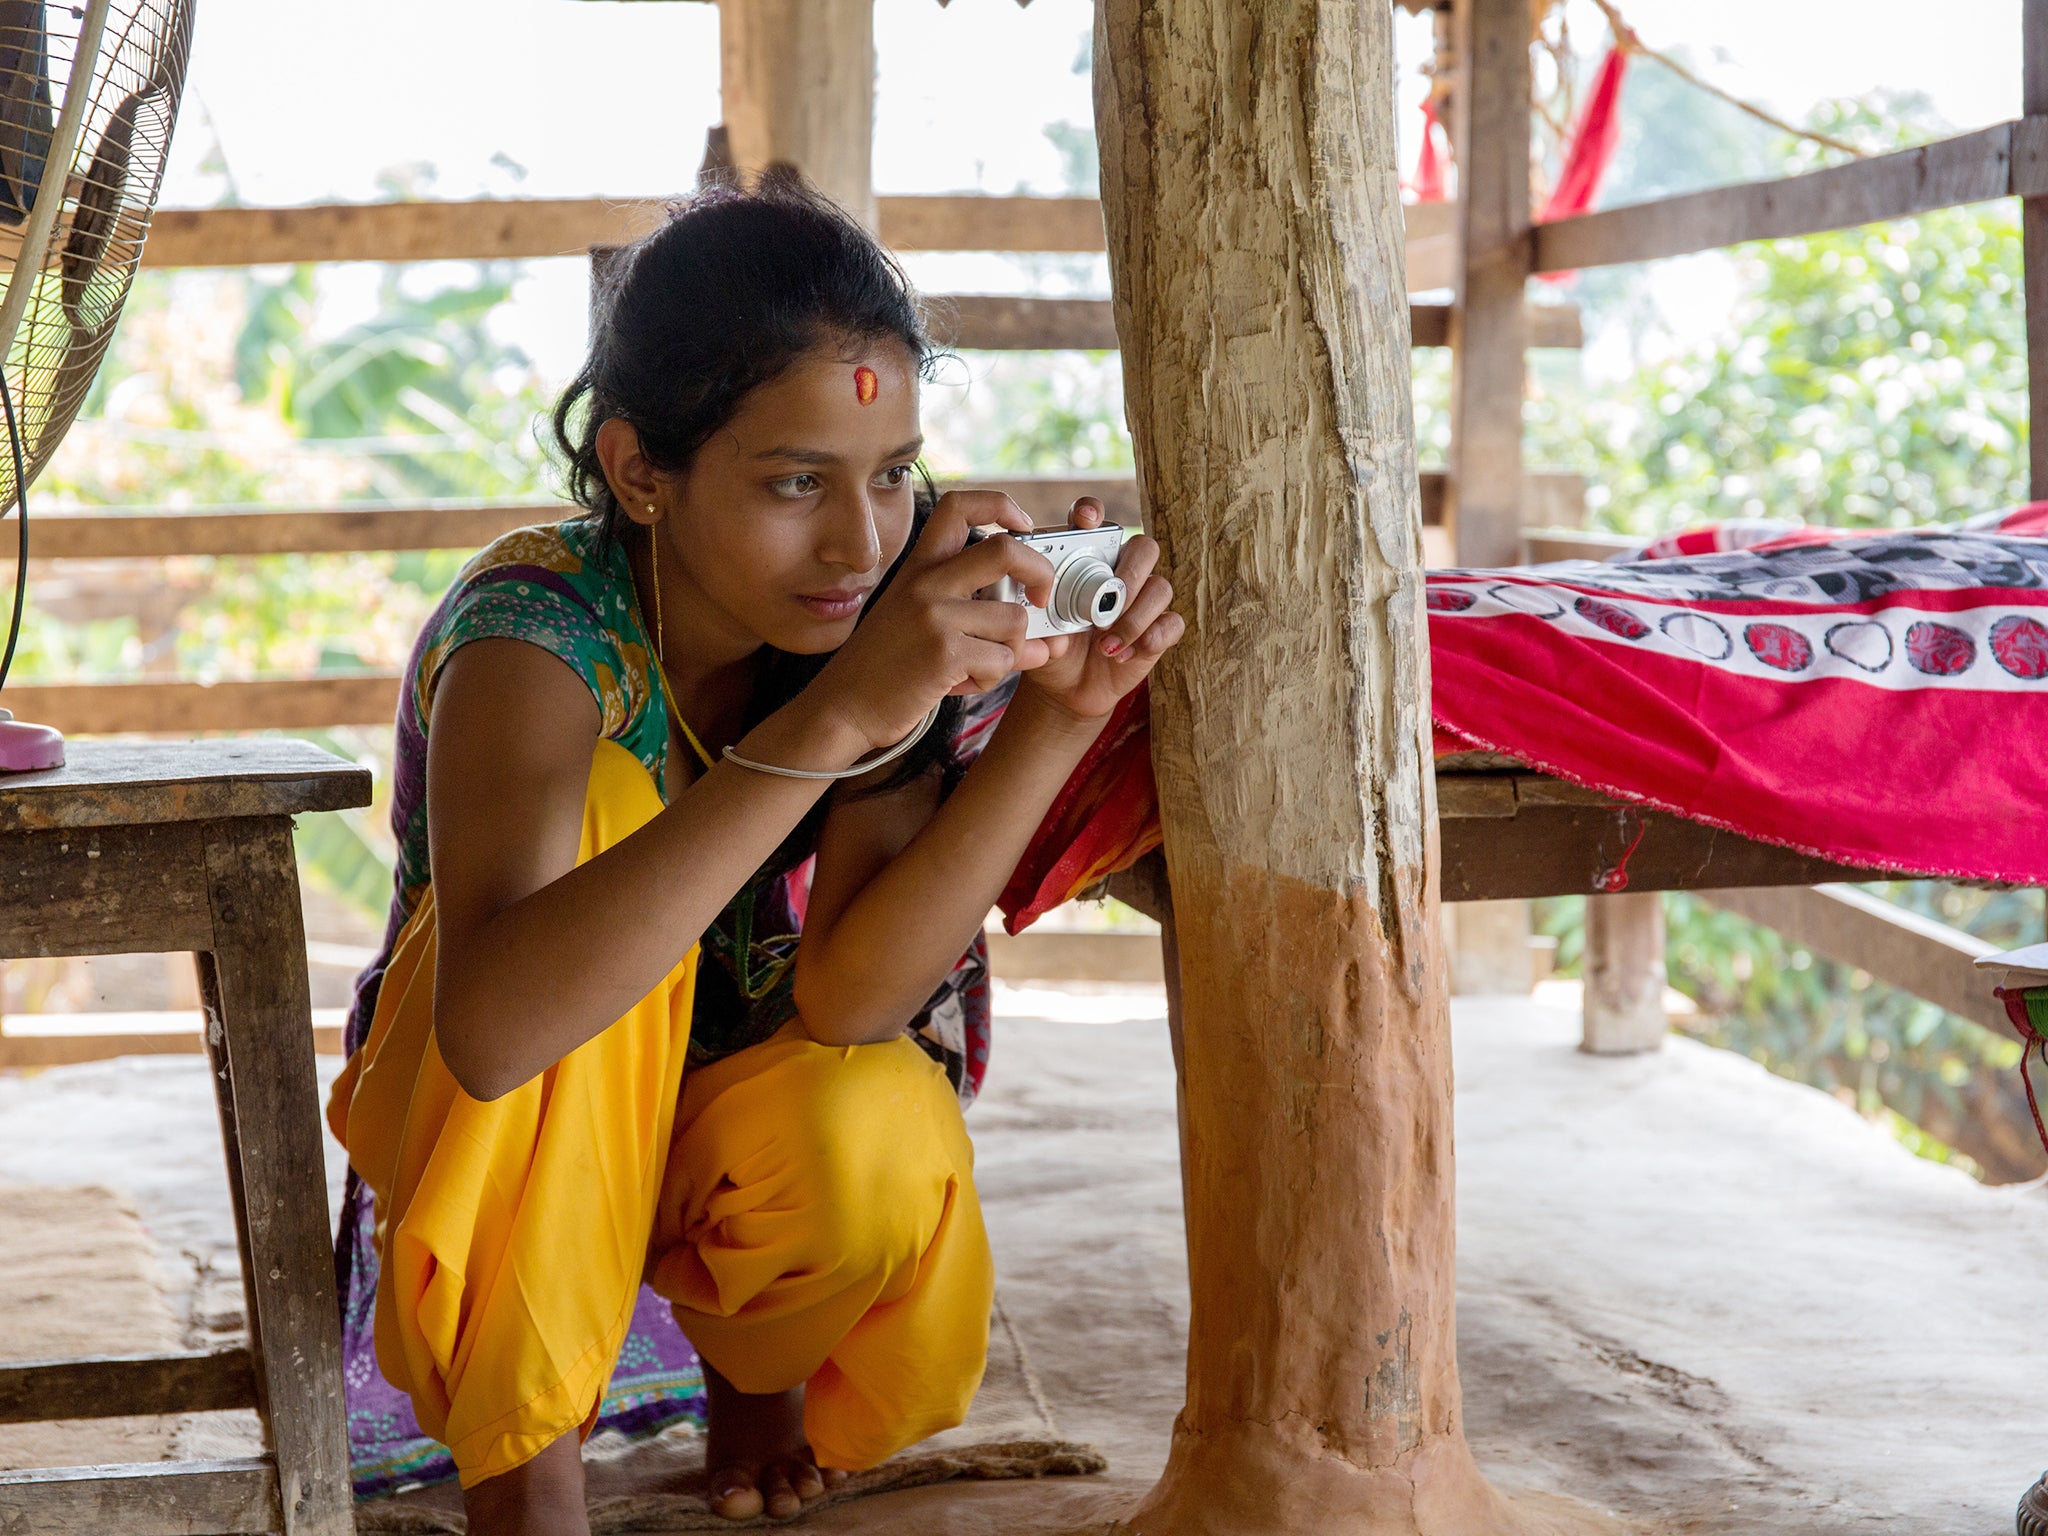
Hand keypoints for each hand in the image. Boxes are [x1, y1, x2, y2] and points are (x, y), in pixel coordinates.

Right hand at [812, 489, 1060, 751]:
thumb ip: (975, 614)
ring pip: (1014, 620)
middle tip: (1040, 599)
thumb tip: (1046, 637)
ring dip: (1009, 652)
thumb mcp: (919, 621)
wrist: (843, 708)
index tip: (1023, 527)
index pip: (959, 506)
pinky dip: (991, 679)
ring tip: (976, 666)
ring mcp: (934, 616)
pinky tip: (960, 683)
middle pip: (1006, 550)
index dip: (1001, 505)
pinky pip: (1002, 661)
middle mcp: (926, 582)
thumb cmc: (885, 667)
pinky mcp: (944, 653)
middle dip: (1041, 573)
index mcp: (919, 567)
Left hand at [1021, 497, 1184, 722]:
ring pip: (1161, 588)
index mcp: (1087, 561)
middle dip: (1131, 572)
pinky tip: (1123, 655)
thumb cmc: (1054, 650)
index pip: (1094, 522)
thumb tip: (1060, 636)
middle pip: (1144, 548)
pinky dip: (1152, 638)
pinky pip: (1172, 623)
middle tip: (1111, 601)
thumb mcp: (1040, 637)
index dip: (1093, 512)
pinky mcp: (1159, 630)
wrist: (1067, 688)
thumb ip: (1045, 629)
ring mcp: (1143, 601)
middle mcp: (1120, 574)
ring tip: (1106, 645)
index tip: (1086, 520)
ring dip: (1134, 618)